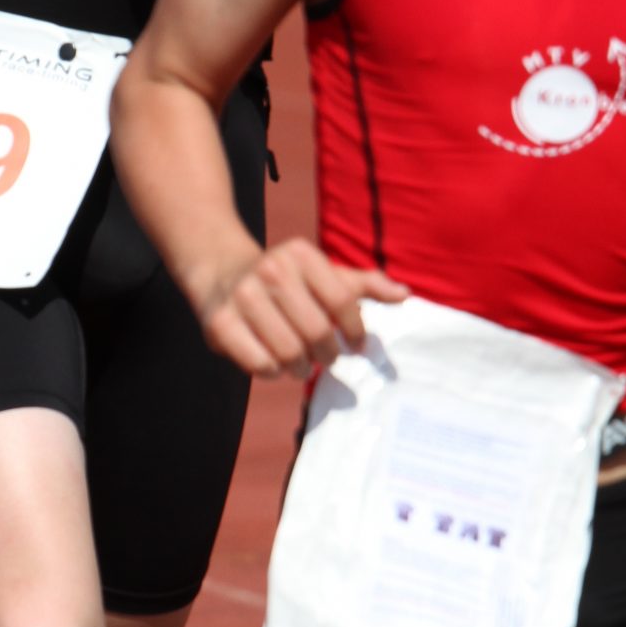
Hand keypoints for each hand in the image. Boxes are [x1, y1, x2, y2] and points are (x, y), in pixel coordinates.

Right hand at [198, 236, 406, 377]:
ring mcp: (243, 295)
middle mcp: (271, 269)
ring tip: (300, 363)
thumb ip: (365, 285)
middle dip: (328, 355)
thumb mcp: (326, 274)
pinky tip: (273, 363)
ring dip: (300, 368)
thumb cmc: (286, 280)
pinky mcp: (220, 322)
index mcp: (301, 254)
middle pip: (317, 331)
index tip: (358, 346)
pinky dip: (272, 372)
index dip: (356, 331)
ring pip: (289, 353)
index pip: (343, 301)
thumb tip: (405, 295)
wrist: (221, 272)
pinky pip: (260, 364)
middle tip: (326, 359)